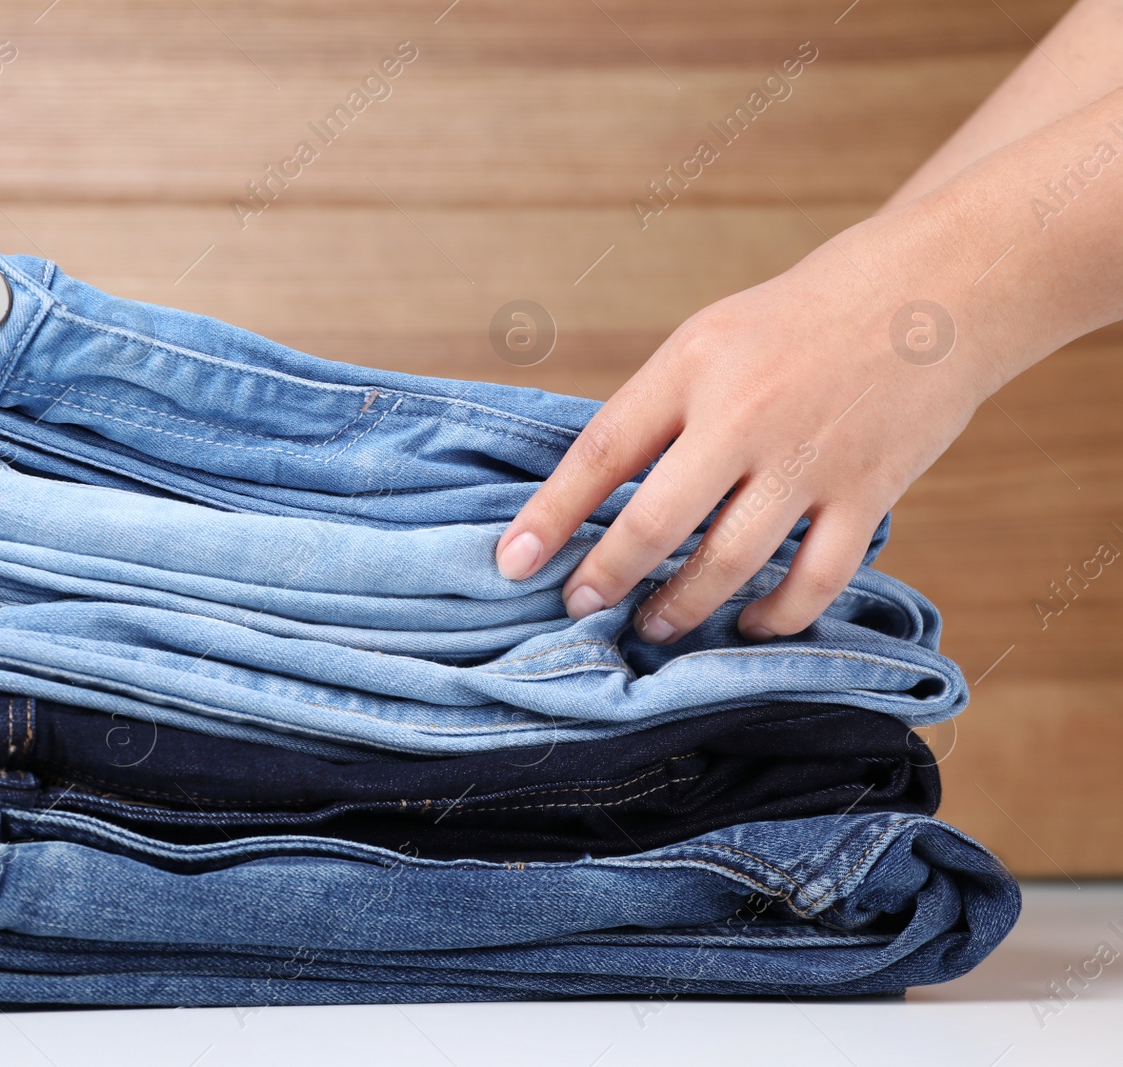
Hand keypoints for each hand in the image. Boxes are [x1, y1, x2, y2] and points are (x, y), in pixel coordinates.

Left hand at [494, 207, 997, 643]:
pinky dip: (776, 616)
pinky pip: (815, 579)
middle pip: (657, 521)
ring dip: (682, 608)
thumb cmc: (801, 318)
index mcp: (693, 365)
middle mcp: (747, 413)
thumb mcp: (710, 340)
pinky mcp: (871, 491)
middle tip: (578, 607)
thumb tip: (594, 499)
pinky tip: (748, 625)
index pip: (601, 451)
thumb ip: (659, 411)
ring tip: (652, 625)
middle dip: (607, 577)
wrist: (935, 288)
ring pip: (730, 564)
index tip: (510, 563)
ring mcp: (812, 457)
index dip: (549, 516)